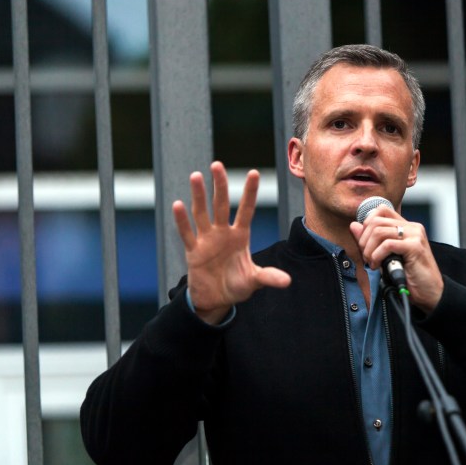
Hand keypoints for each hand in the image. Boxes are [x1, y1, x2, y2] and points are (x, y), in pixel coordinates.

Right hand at [173, 162, 290, 323]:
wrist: (216, 299)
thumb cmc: (237, 286)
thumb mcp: (254, 281)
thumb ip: (268, 277)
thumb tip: (288, 282)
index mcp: (240, 236)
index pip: (246, 210)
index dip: (250, 192)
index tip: (254, 173)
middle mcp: (223, 233)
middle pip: (221, 205)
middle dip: (220, 185)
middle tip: (217, 165)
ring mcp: (207, 240)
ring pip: (202, 213)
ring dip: (199, 196)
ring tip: (196, 176)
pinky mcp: (193, 251)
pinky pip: (187, 234)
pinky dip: (182, 221)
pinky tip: (178, 204)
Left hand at [349, 205, 443, 312]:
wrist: (430, 293)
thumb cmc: (409, 276)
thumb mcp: (384, 256)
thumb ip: (370, 240)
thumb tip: (354, 225)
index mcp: (406, 226)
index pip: (381, 210)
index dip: (366, 224)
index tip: (364, 243)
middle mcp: (412, 227)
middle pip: (376, 221)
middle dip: (364, 240)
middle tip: (366, 257)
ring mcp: (415, 235)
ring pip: (379, 231)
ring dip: (369, 250)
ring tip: (372, 263)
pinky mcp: (415, 247)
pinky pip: (387, 244)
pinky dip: (377, 256)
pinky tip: (378, 266)